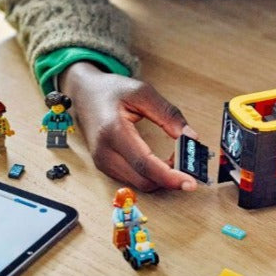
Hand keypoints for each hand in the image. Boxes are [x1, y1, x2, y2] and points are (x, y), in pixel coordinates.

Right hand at [60, 62, 198, 190]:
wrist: (84, 93)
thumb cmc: (111, 90)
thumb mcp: (143, 92)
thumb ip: (169, 114)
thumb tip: (191, 137)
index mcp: (113, 131)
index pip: (145, 164)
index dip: (170, 177)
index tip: (190, 182)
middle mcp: (104, 152)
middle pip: (144, 180)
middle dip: (170, 178)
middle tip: (188, 164)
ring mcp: (102, 162)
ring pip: (140, 184)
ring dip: (161, 178)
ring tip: (175, 159)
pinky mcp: (105, 167)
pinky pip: (133, 180)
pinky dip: (152, 176)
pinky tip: (161, 162)